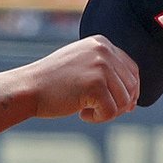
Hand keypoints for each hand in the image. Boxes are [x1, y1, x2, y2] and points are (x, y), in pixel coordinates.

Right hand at [23, 36, 139, 123]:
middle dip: (119, 104)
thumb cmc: (52, 83)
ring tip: (86, 111)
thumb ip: (105, 72)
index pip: (131, 69)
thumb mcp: (81, 66)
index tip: (120, 105)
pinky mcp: (95, 85)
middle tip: (97, 110)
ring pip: (124, 101)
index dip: (129, 91)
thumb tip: (134, 99)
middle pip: (131, 86)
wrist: (28, 88)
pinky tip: (81, 114)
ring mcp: (100, 67)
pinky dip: (98, 119)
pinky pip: (111, 112)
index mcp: (102, 43)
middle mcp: (104, 51)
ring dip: (108, 112)